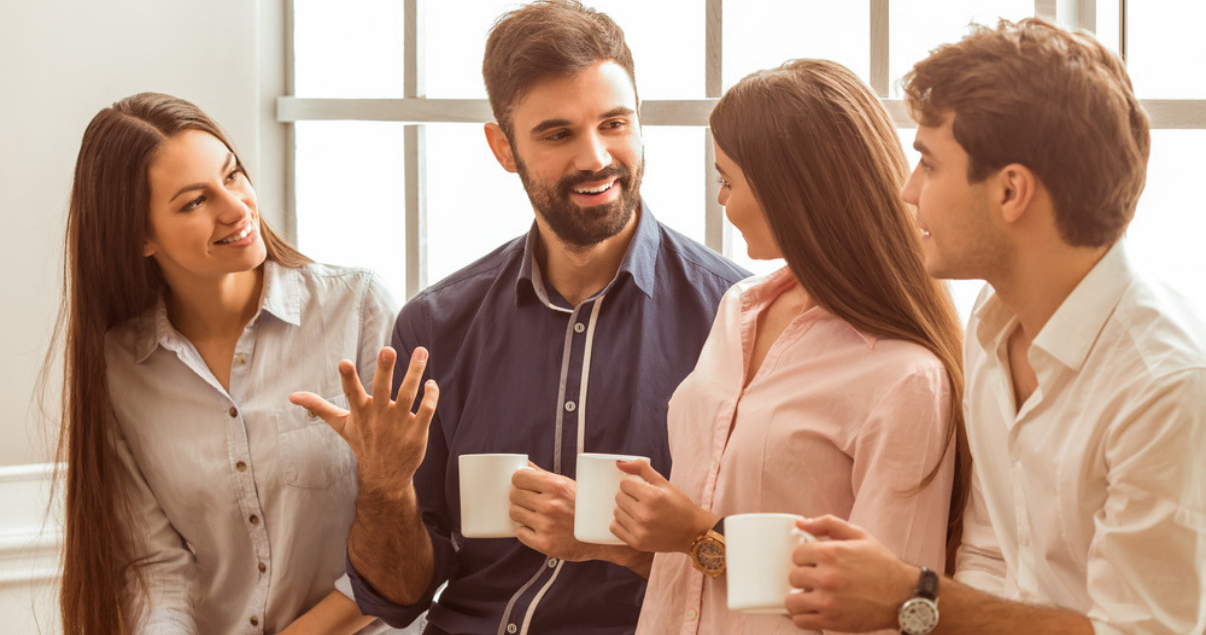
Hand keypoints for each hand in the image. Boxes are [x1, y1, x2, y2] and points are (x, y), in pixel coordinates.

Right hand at [290, 347, 438, 498]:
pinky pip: (425, 411)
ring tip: (421, 351)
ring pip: (408, 395)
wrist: (385, 477)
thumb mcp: (341, 425)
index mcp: (360, 413)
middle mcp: (379, 417)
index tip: (344, 362)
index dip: (348, 379)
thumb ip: (319, 407)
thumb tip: (292, 396)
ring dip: (415, 373)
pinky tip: (431, 383)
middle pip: (383, 390)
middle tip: (388, 349)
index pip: (352, 393)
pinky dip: (430, 397)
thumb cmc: (363, 443)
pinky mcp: (417, 433)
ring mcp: (399, 425)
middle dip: (385, 369)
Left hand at [509, 463, 603, 561]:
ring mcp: (547, 526)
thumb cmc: (582, 506)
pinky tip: (538, 528)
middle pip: (514, 495)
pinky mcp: (545, 544)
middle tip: (530, 501)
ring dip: (522, 514)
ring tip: (535, 515)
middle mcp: (551, 505)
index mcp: (557, 486)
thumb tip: (523, 464)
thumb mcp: (567, 485)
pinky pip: (520, 533)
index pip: (519, 477)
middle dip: (519, 497)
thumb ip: (543, 475)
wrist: (602, 536)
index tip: (523, 485)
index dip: (519, 480)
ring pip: (514, 513)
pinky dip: (526, 531)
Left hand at [610, 459, 715, 552]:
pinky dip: (621, 523)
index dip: (632, 483)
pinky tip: (633, 522)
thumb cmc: (679, 506)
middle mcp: (645, 514)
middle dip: (628, 496)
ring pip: (616, 512)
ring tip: (640, 511)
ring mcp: (640, 531)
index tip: (642, 488)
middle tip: (642, 500)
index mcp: (653, 496)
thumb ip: (641, 468)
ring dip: (625, 509)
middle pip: (619, 497)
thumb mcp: (664, 483)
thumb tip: (619, 463)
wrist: (693, 533)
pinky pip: (615, 527)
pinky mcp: (637, 543)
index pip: (624, 483)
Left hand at [785, 515, 916, 631]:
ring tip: (815, 595)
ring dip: (801, 598)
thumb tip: (800, 524)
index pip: (796, 554)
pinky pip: (800, 621)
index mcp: (830, 553)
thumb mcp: (858, 536)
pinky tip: (816, 609)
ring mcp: (827, 601)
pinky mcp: (831, 621)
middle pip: (793, 576)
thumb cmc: (882, 565)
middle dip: (805, 576)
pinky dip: (805, 616)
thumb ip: (827, 524)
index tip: (815, 562)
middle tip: (819, 579)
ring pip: (791, 601)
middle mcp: (826, 577)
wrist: (904, 596)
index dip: (806, 557)